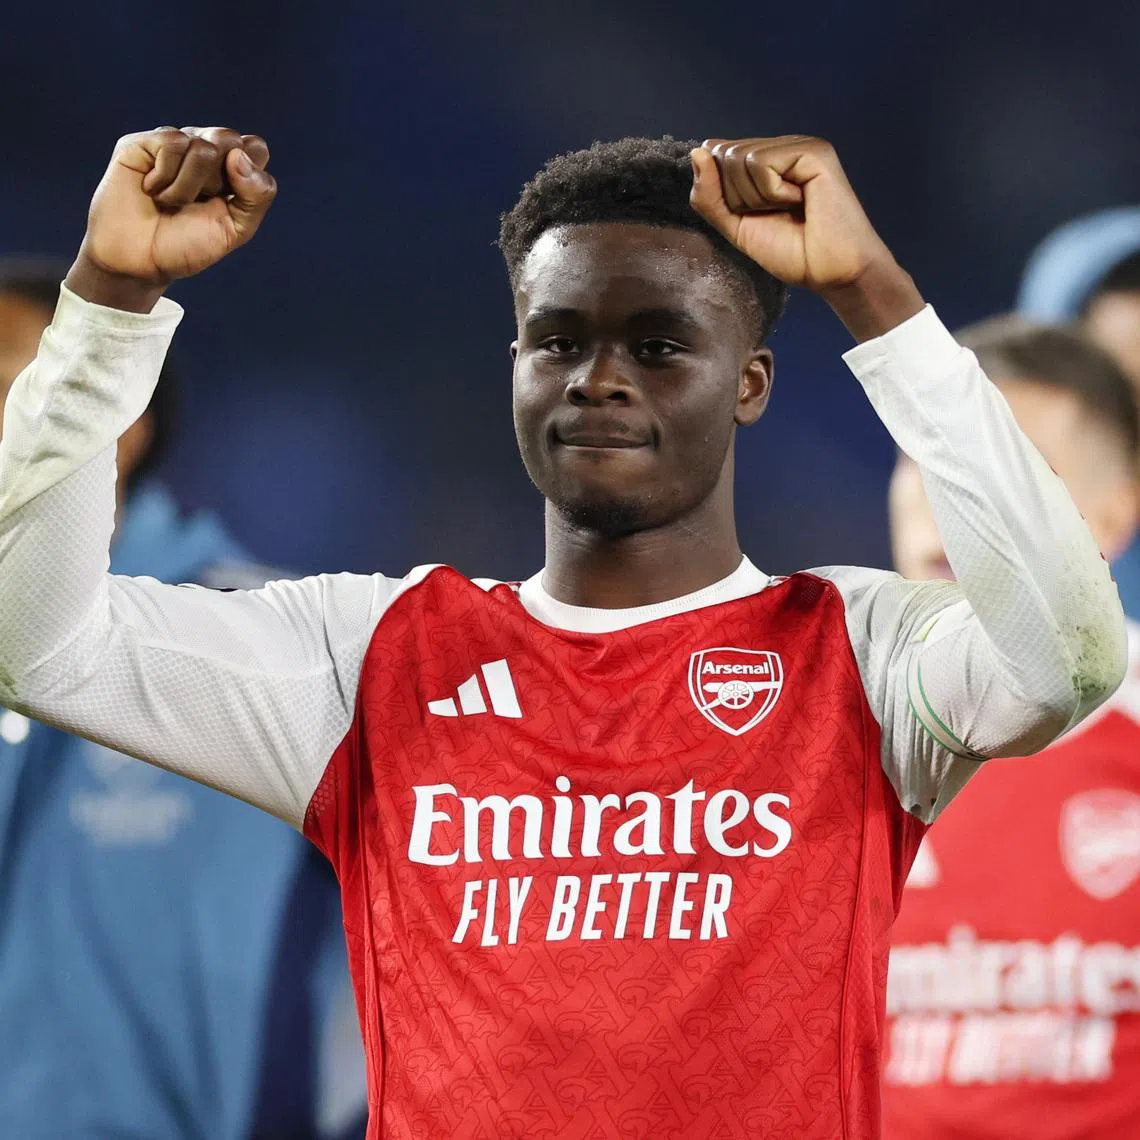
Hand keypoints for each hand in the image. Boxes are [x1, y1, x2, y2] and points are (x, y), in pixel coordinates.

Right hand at [67, 126, 276, 311]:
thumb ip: (257, 195)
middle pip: (231, 139)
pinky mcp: (143, 142)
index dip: (248, 177)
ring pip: (202, 148)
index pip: (256, 148)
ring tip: (170, 202)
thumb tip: (239, 155)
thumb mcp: (236, 229)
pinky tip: (150, 189)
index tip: (227, 202)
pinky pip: (171, 144)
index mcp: (231, 167)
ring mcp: (174, 142)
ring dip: (187, 189)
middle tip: (197, 202)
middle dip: (217, 182)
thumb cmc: (188, 244)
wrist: (141, 260)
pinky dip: (164, 178)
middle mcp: (204, 148)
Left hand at [690, 136, 923, 338]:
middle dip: (738, 197)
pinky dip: (771, 192)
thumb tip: (696, 152)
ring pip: (739, 158)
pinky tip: (800, 201)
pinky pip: (760, 162)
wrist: (830, 272)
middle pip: (724, 156)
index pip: (716, 157)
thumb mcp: (735, 227)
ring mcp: (797, 146)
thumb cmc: (791, 253)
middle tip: (775, 215)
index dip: (722, 194)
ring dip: (755, 197)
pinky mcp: (811, 150)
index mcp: (764, 162)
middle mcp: (780, 148)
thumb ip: (710, 196)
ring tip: (789, 209)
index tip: (754, 216)